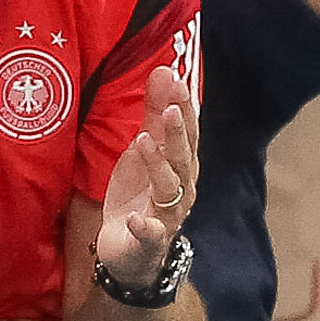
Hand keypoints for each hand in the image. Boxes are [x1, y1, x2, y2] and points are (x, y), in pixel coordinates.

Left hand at [94, 69, 198, 288]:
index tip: (177, 82)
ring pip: (169, 189)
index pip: (188, 133)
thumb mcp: (145, 149)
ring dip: (158, 166)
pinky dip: (144, 227)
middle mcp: (182, 188)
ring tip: (142, 142)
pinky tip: (134, 219)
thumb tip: (165, 69)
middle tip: (169, 108)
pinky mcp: (148, 241)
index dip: (184, 108)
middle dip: (177, 133)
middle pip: (183, 157)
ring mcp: (167, 216)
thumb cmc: (140, 194)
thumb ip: (154, 112)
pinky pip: (150, 234)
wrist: (131, 252)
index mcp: (182, 164)